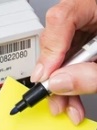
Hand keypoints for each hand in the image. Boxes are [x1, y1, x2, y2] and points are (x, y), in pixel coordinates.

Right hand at [30, 0, 96, 124]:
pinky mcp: (88, 43)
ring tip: (66, 104)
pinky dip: (69, 81)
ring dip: (60, 83)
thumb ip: (93, 74)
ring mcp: (90, 28)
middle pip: (58, 38)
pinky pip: (69, 60)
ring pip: (60, 53)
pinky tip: (71, 97)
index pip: (64, 17)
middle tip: (55, 94)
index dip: (51, 48)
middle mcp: (92, 13)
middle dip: (54, 73)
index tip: (48, 75)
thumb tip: (60, 82)